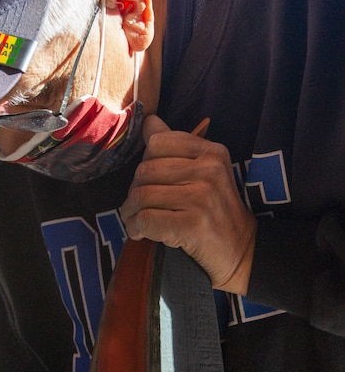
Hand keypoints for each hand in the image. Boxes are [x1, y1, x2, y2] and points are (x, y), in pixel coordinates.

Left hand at [120, 115, 256, 293]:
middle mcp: (210, 170)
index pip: (157, 142)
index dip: (144, 163)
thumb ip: (176, 147)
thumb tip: (148, 120)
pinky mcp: (192, 225)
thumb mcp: (204, 173)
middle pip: (145, 170)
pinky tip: (140, 233)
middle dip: (133, 192)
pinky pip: (146, 219)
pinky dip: (136, 228)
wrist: (240, 251)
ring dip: (130, 212)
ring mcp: (202, 198)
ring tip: (135, 221)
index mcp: (212, 152)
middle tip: (135, 208)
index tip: (147, 182)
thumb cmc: (215, 211)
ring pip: (142, 195)